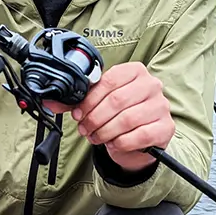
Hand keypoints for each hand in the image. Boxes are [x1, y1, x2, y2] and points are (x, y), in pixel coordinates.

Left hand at [54, 62, 174, 171]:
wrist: (140, 139)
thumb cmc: (119, 115)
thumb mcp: (98, 104)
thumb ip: (76, 103)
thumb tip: (49, 102)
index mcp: (135, 71)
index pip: (109, 81)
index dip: (89, 100)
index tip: (78, 114)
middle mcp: (152, 85)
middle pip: (117, 101)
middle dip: (95, 118)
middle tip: (85, 129)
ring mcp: (161, 106)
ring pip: (127, 120)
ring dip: (105, 132)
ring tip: (97, 137)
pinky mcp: (166, 128)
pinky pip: (139, 135)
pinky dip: (121, 142)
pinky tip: (114, 143)